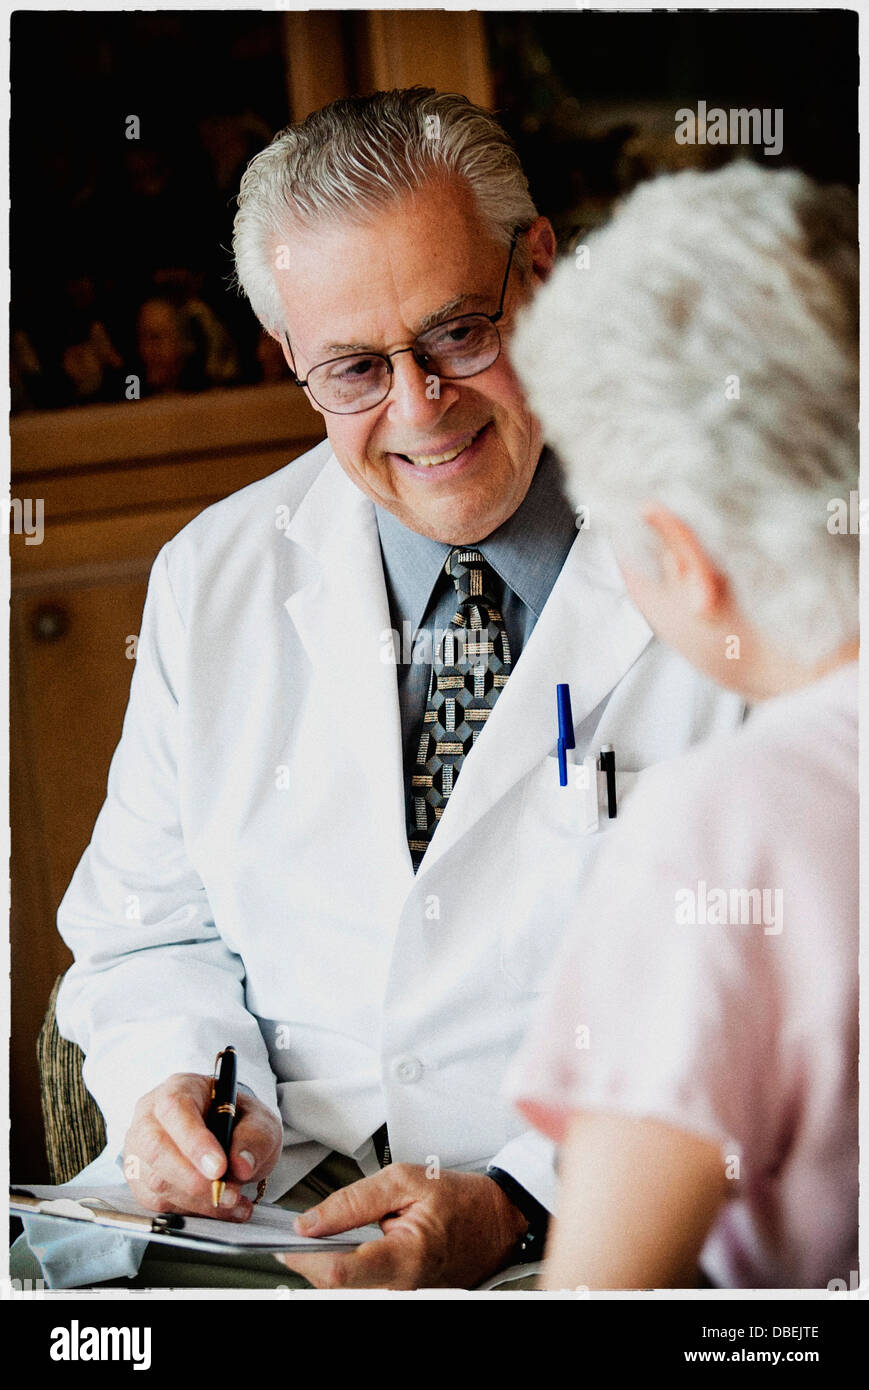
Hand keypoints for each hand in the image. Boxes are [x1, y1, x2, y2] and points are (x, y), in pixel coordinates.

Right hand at [123, 1072, 281, 1219]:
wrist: (230, 1139)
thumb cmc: (238, 1122)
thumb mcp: (260, 1121)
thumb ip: (255, 1138)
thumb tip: (240, 1165)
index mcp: (179, 1088)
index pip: (175, 1109)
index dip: (194, 1141)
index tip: (219, 1168)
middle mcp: (150, 1116)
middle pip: (156, 1148)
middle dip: (193, 1179)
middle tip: (228, 1193)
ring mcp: (140, 1149)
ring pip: (156, 1181)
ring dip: (198, 1200)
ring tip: (234, 1201)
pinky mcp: (140, 1181)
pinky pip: (158, 1203)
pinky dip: (193, 1212)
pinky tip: (221, 1209)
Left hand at [275, 1164, 528, 1288]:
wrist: (497, 1221)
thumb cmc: (460, 1200)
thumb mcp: (405, 1180)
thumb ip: (353, 1200)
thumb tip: (311, 1221)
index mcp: (406, 1256)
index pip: (339, 1272)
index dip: (305, 1257)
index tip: (288, 1239)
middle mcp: (402, 1287)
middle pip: (335, 1286)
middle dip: (312, 1260)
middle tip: (306, 1231)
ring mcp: (402, 1296)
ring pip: (345, 1289)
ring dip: (327, 1264)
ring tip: (326, 1236)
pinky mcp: (400, 1296)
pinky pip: (361, 1287)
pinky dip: (344, 1268)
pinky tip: (344, 1248)